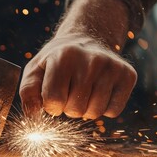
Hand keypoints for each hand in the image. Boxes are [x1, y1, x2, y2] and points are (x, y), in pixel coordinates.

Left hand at [20, 34, 136, 118]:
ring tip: (82, 91)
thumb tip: (33, 116)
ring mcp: (112, 66)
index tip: (52, 96)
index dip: (50, 105)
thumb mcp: (35, 70)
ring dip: (85, 110)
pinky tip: (98, 92)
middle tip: (69, 91)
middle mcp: (91, 60)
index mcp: (63, 57)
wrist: (85, 39)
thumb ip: (28, 92)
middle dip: (68, 107)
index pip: (54, 101)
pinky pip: (113, 111)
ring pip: (95, 112)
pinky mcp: (128, 75)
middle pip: (75, 109)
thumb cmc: (55, 61)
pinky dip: (103, 109)